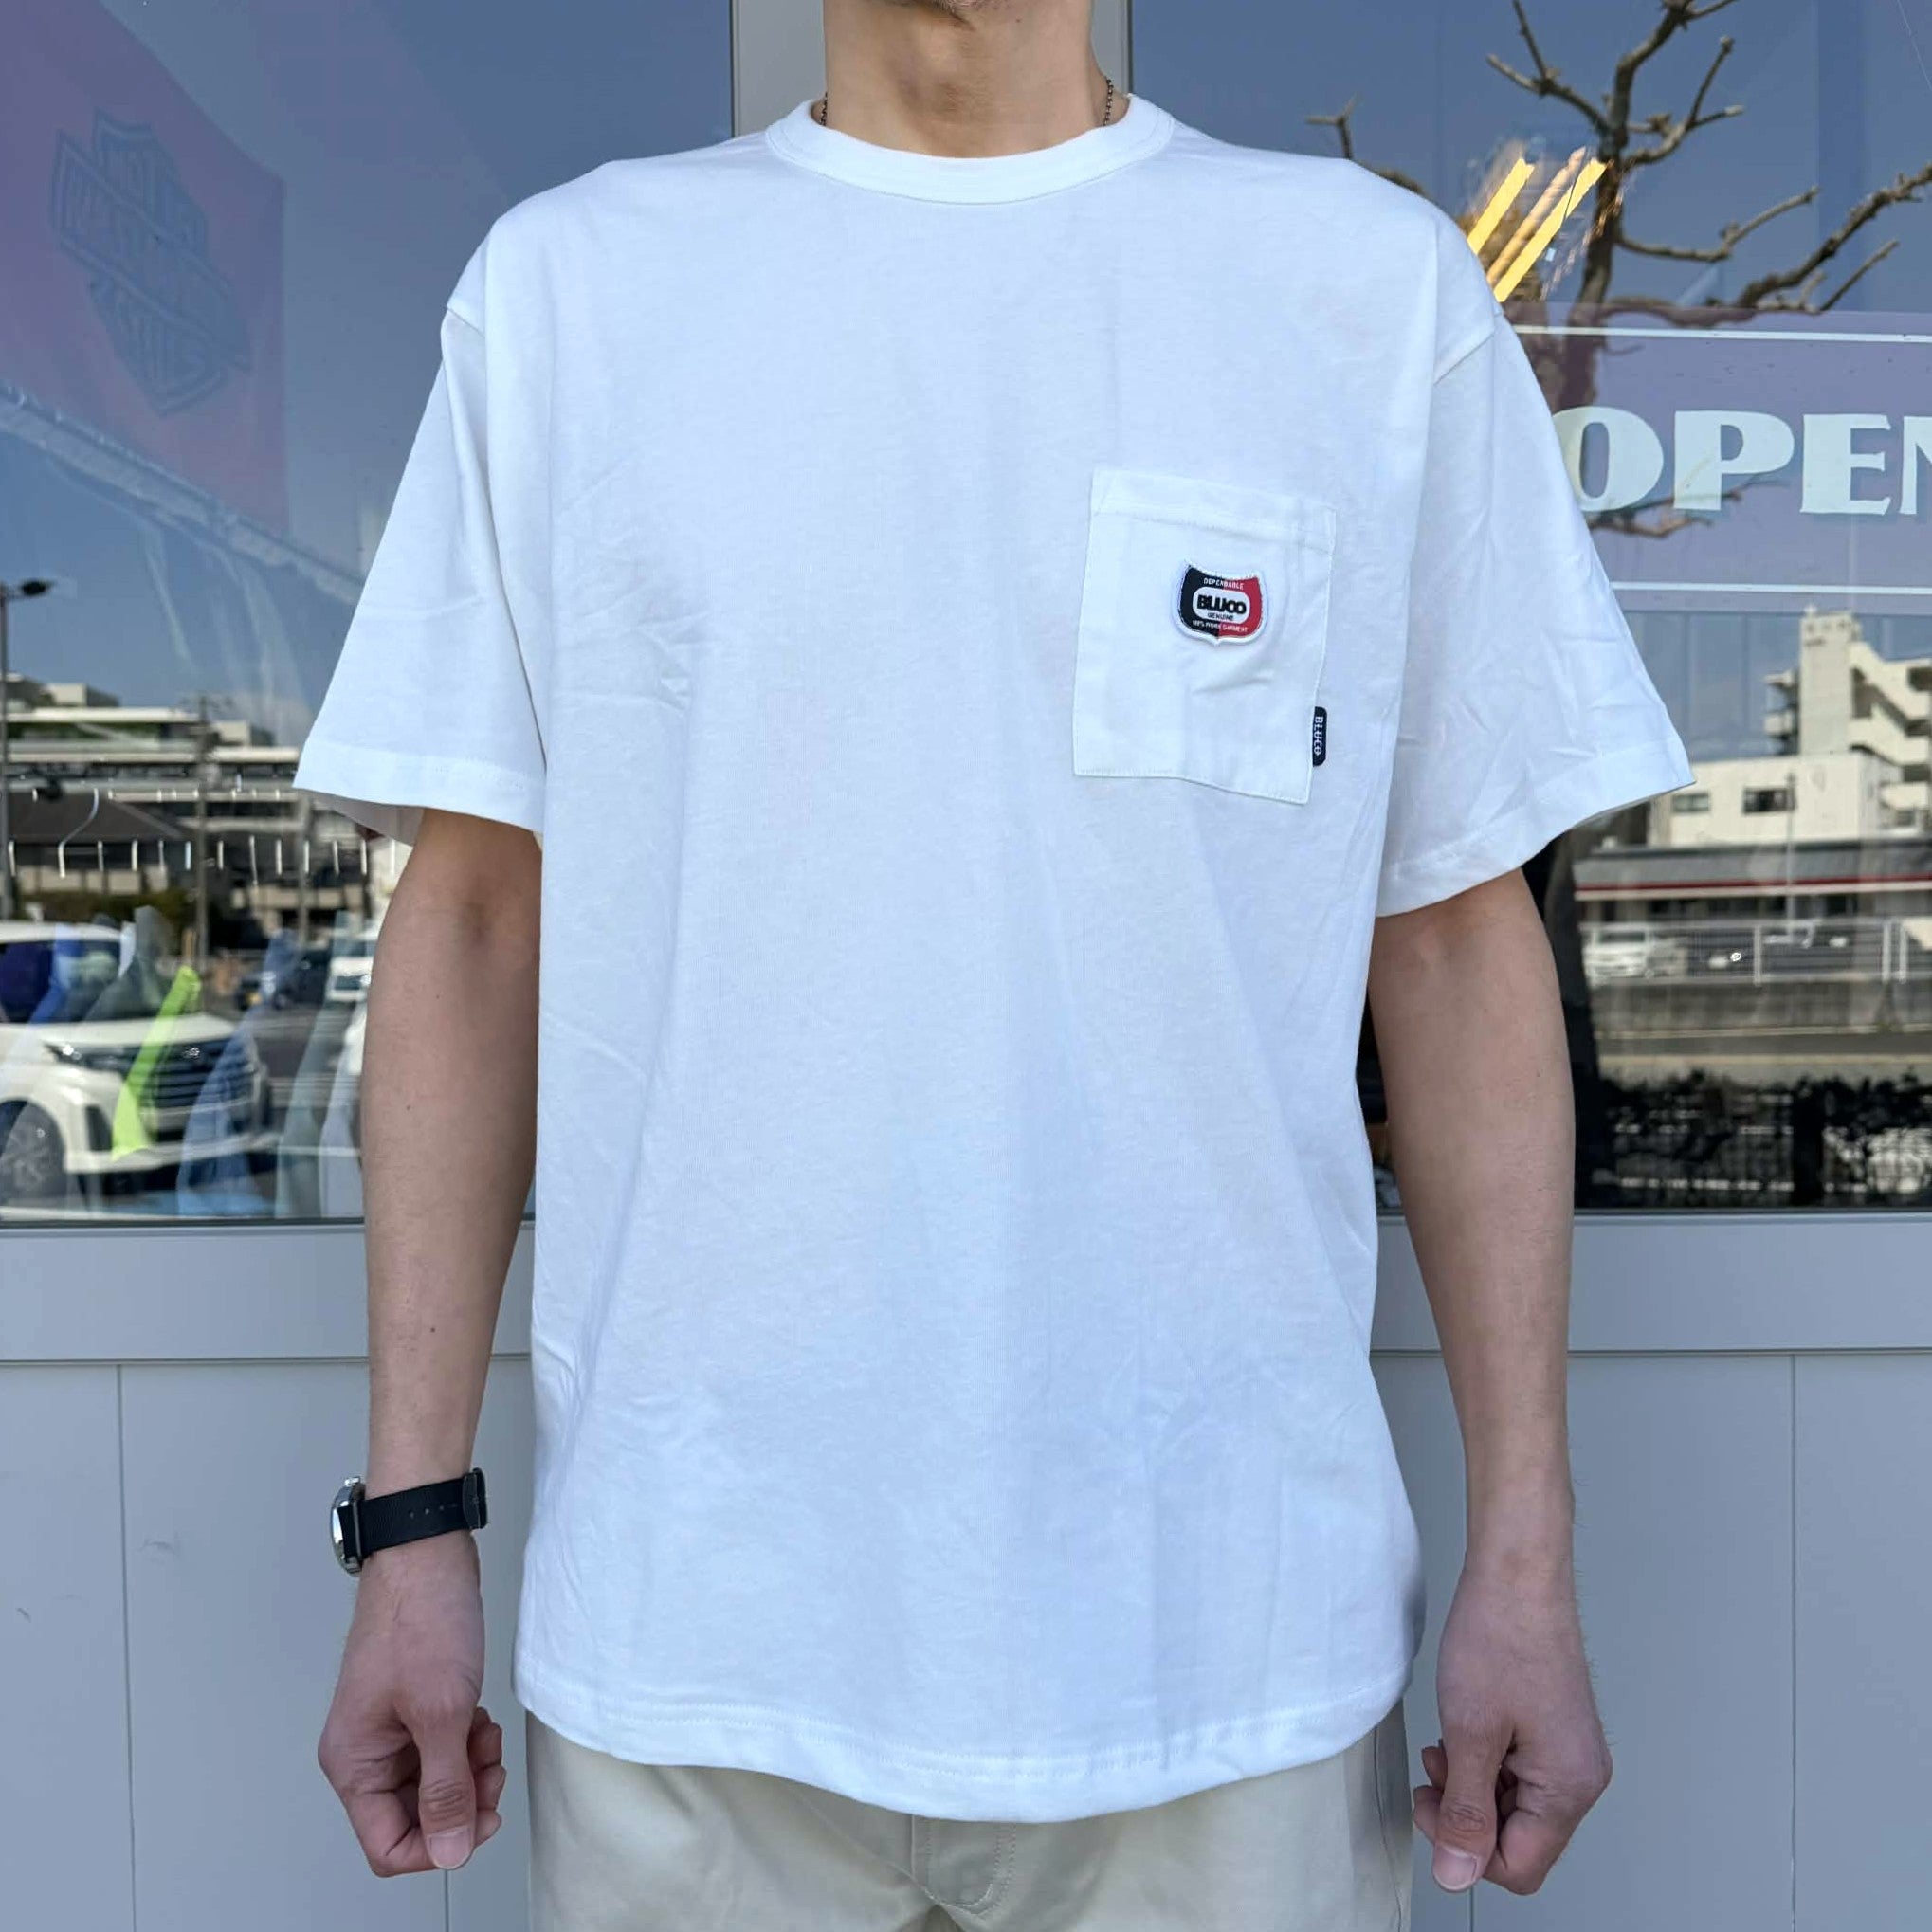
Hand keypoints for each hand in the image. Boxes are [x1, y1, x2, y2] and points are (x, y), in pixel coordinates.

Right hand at [317, 1531, 505, 1874]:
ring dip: (469, 1771)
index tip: (478, 1818)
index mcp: (354, 1762)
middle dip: (461, 1800)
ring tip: (486, 1735)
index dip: (438, 1843)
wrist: (428, 1553)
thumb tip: (452, 1850)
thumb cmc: (422, 1617)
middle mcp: (366, 1751)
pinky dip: (467, 1745)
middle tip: (490, 1769)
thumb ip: (446, 1788)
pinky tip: (481, 1719)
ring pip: (434, 1785)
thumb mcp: (442, 1712)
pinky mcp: (416, 1707)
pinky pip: (443, 1751)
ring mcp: (391, 1729)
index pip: (387, 1844)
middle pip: (414, 1818)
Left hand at [1414, 1556, 1612, 1894]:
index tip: (1432, 1806)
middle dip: (1466, 1813)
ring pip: (1512, 1806)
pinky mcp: (1555, 1730)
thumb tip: (1456, 1874)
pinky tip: (1463, 1731)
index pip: (1519, 1867)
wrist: (1517, 1573)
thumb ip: (1463, 1812)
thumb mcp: (1469, 1733)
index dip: (1466, 1849)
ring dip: (1470, 1785)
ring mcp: (1569, 1752)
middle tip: (1433, 1770)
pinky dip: (1483, 1761)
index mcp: (1569, 1787)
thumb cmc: (1500, 1636)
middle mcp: (1580, 1776)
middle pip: (1517, 1839)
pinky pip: (1517, 1773)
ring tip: (1446, 1744)